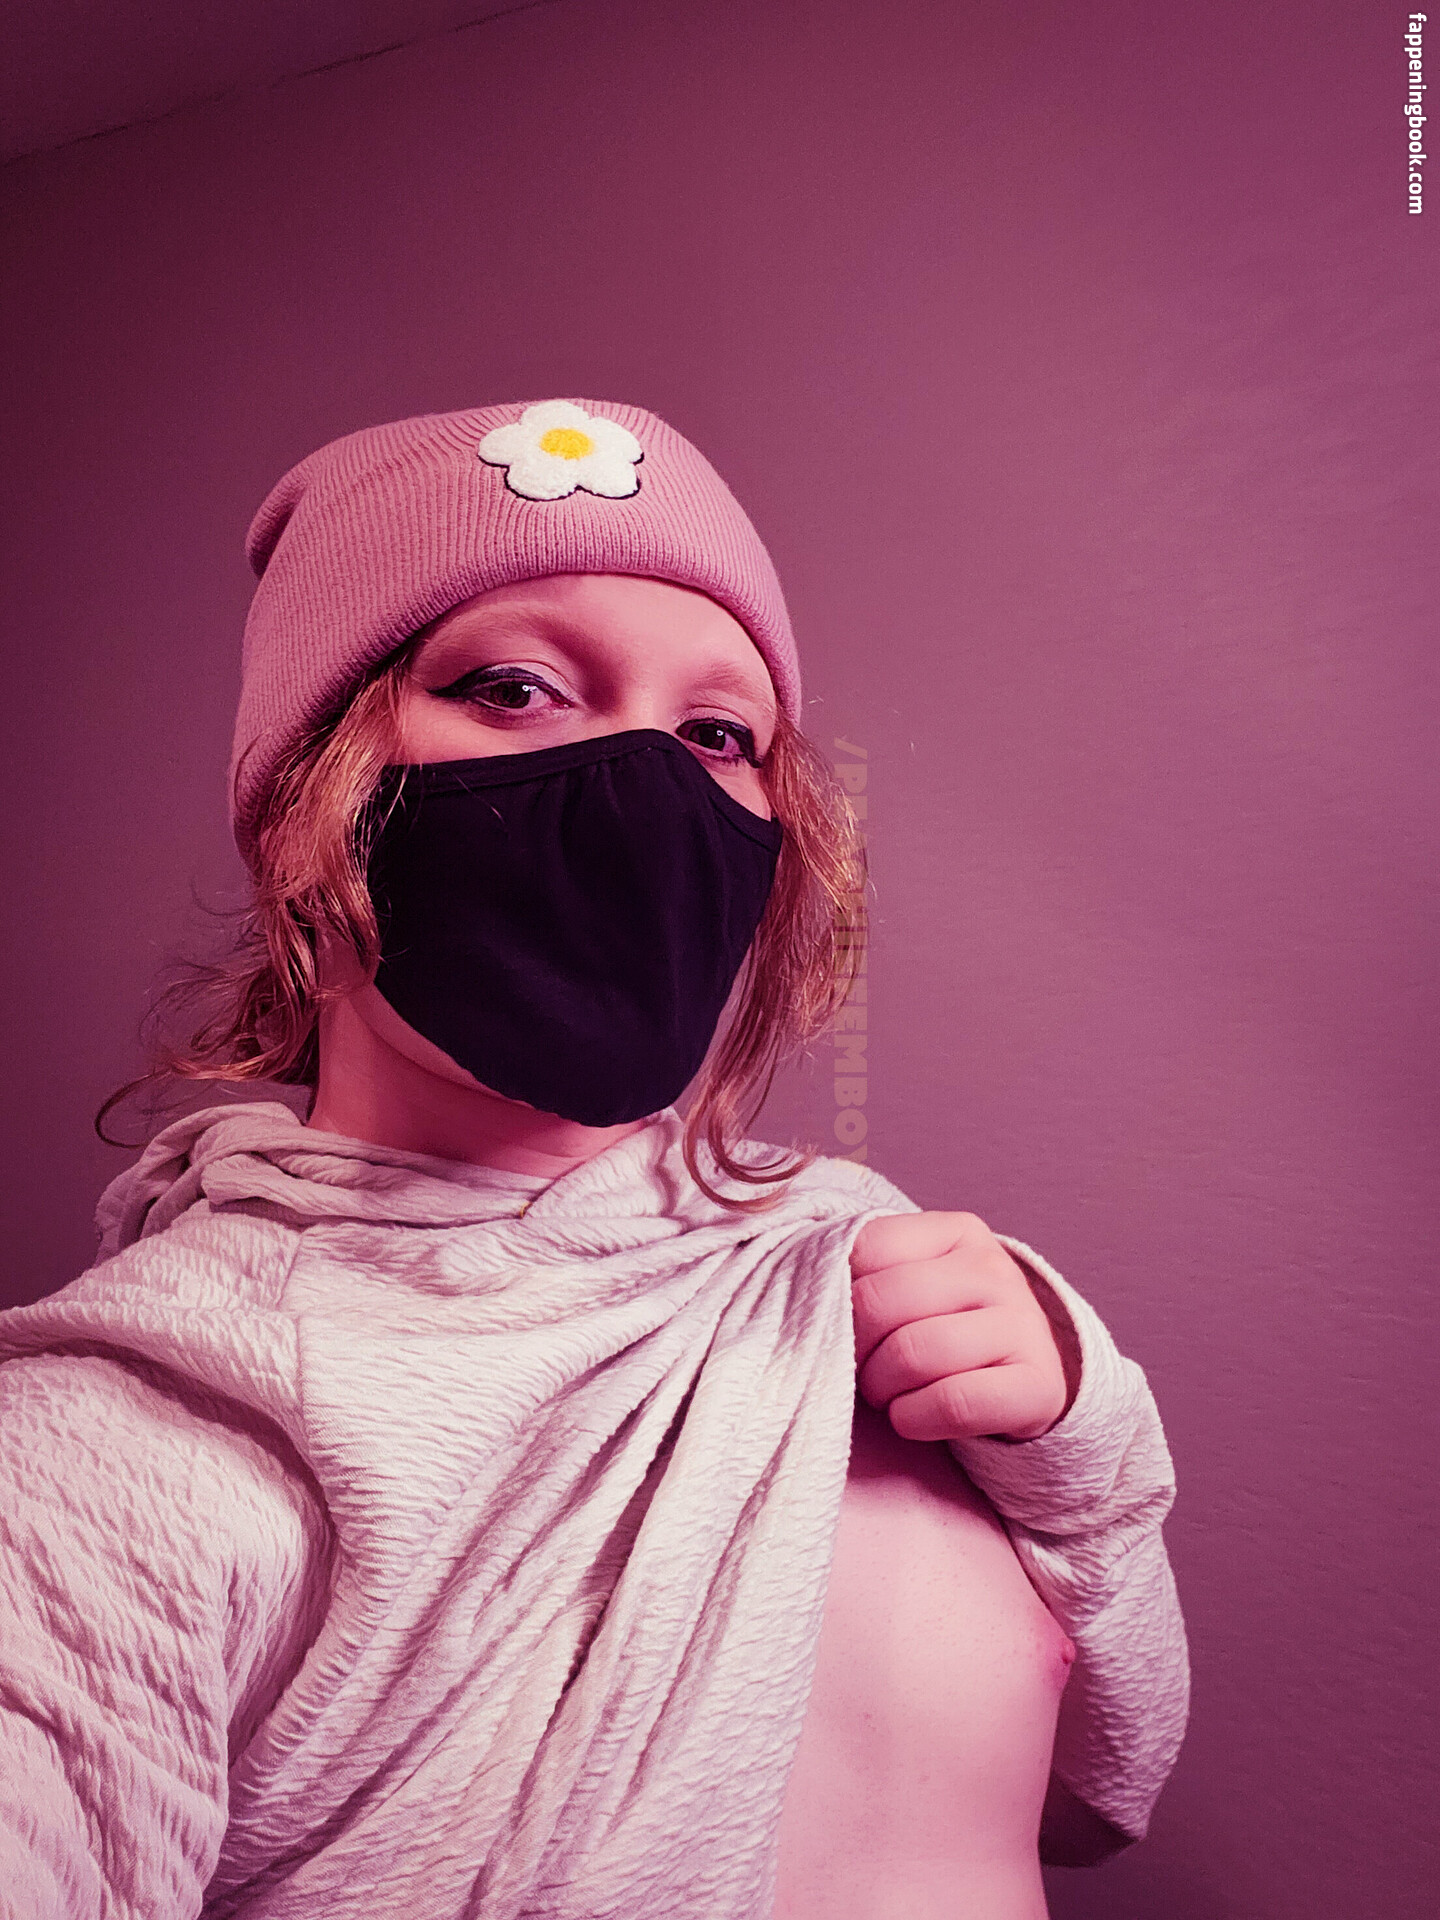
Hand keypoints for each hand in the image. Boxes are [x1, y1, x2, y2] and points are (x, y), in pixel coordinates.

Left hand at [849, 1211, 1074, 1441]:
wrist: (1022, 1376)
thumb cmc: (946, 1325)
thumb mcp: (912, 1281)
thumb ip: (867, 1273)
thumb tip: (809, 1290)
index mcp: (957, 1232)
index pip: (866, 1248)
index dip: (838, 1292)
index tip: (845, 1319)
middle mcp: (994, 1269)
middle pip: (882, 1302)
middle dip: (855, 1347)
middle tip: (862, 1367)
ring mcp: (1023, 1325)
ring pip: (913, 1354)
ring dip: (882, 1388)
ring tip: (889, 1392)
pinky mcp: (1037, 1384)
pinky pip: (952, 1403)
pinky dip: (915, 1418)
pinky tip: (913, 1417)